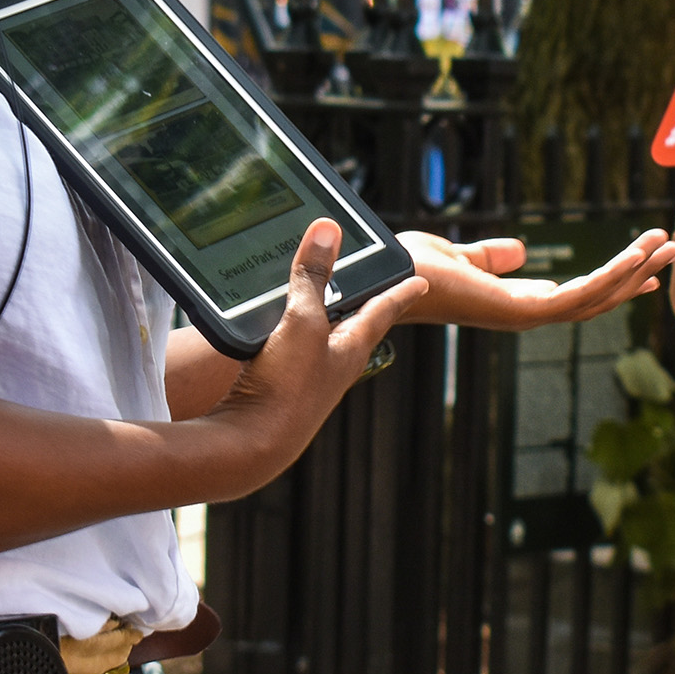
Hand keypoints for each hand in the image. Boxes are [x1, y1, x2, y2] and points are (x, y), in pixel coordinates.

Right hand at [208, 220, 424, 481]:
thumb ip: (312, 276)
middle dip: (364, 301)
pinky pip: (291, 349)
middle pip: (357, 323)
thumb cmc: (288, 389)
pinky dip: (289, 332)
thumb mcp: (302, 322)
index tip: (422, 280)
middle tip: (375, 282)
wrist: (252, 444)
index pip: (386, 308)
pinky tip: (271, 328)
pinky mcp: (280, 386)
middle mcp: (336, 362)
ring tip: (321, 295)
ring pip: (323, 337)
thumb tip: (328, 229)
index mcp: (353, 345)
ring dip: (323, 314)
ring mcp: (309, 377)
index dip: (402, 290)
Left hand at [397, 228, 674, 330]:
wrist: (388, 275)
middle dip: (637, 274)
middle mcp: (526, 313)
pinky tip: (635, 256)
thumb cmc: (413, 269)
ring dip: (634, 270)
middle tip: (673, 246)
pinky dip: (610, 276)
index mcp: (517, 302)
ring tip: (666, 243)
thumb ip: (490, 257)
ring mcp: (526, 316)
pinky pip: (579, 295)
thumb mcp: (460, 256)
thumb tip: (518, 251)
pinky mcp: (522, 311)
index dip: (615, 279)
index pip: (578, 294)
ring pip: (597, 297)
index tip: (646, 261)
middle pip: (597, 297)